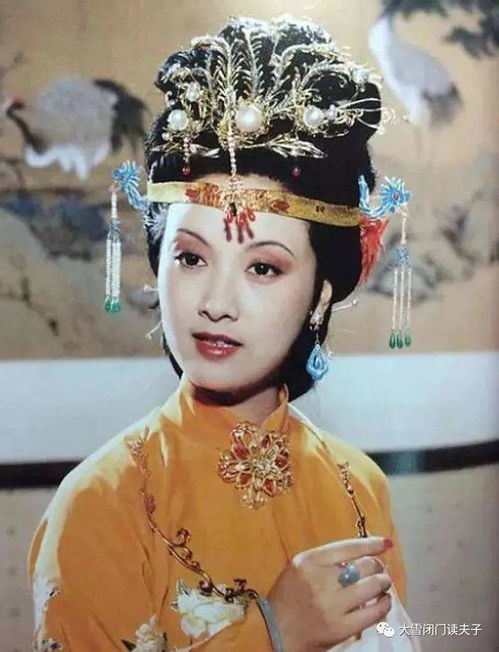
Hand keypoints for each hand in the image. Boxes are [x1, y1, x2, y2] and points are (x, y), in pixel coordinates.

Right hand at [267, 536, 392, 651]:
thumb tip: (360, 554)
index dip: (371, 544)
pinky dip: (383, 605)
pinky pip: (372, 613)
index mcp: (309, 561)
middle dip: (377, 566)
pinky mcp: (340, 629)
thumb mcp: (299, 567)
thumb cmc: (288, 596)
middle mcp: (321, 580)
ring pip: (371, 587)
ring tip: (383, 584)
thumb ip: (325, 560)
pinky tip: (384, 601)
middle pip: (364, 567)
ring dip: (382, 583)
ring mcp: (332, 606)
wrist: (274, 630)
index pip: (348, 547)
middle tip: (378, 570)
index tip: (385, 544)